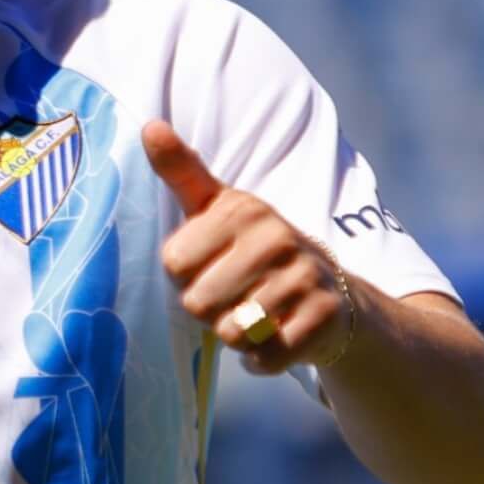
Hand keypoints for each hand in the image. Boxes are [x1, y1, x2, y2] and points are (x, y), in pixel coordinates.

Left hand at [143, 121, 358, 374]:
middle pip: (197, 302)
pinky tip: (276, 336)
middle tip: (236, 295)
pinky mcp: (322, 320)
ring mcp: (304, 279)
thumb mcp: (220, 206)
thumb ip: (182, 170)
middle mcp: (277, 238)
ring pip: (230, 332)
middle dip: (210, 310)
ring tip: (258, 314)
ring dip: (236, 335)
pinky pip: (263, 357)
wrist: (334, 292)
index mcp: (244, 209)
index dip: (186, 274)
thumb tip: (148, 125)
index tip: (212, 264)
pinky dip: (261, 358)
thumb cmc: (258, 248)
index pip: (174, 261)